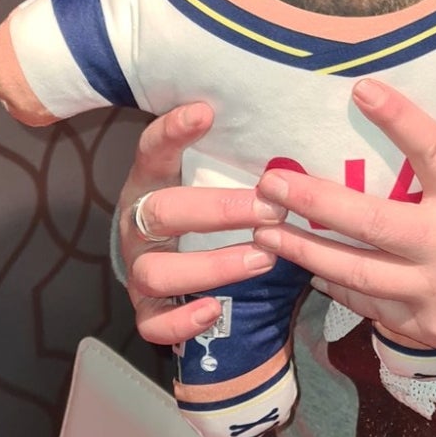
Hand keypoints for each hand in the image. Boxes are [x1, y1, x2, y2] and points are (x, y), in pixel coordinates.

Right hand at [118, 102, 287, 346]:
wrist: (177, 257)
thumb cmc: (211, 206)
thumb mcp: (217, 174)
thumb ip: (239, 155)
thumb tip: (295, 130)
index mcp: (153, 181)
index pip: (153, 149)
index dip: (172, 131)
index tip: (206, 113)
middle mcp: (140, 224)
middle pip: (162, 212)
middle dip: (219, 210)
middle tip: (270, 209)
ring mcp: (140, 267)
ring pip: (156, 272)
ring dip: (212, 267)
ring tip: (262, 259)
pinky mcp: (145, 307)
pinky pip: (152, 323)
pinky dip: (180, 322)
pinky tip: (214, 311)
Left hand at [250, 79, 435, 391]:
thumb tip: (421, 140)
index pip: (432, 150)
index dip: (397, 118)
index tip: (362, 90)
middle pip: (370, 222)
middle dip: (313, 201)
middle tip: (269, 184)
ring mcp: (435, 293)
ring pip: (354, 271)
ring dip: (303, 251)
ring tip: (264, 233)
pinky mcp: (424, 329)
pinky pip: (370, 303)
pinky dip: (337, 284)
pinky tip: (310, 267)